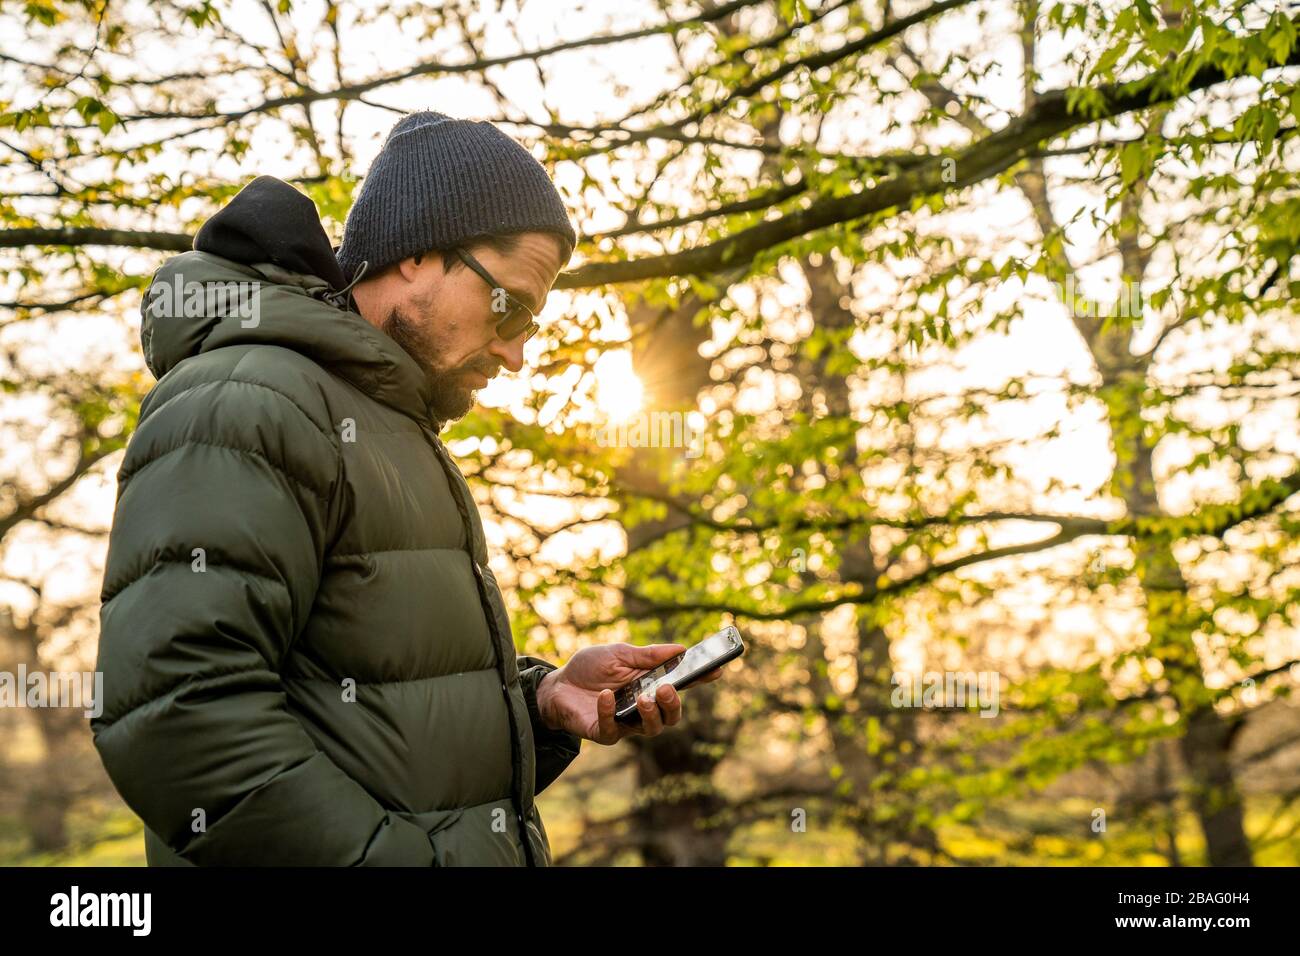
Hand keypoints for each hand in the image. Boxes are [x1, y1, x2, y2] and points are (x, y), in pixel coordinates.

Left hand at [536, 643, 725, 744]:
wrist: (556, 685)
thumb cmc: (590, 668)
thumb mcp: (619, 653)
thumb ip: (647, 654)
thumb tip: (681, 648)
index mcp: (650, 684)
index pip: (681, 684)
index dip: (700, 678)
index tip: (716, 669)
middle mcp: (642, 707)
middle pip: (671, 716)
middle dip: (674, 704)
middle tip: (666, 689)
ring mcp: (625, 722)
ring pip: (651, 729)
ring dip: (651, 714)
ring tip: (643, 697)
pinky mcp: (605, 733)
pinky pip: (614, 729)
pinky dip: (610, 712)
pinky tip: (605, 696)